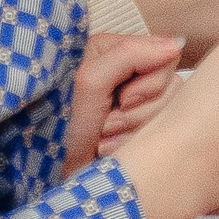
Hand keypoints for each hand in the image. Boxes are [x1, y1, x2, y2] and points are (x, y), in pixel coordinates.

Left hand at [63, 31, 182, 175]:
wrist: (44, 174)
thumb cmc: (57, 126)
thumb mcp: (90, 82)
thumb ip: (131, 55)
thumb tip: (175, 45)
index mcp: (112, 52)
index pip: (163, 54)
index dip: (150, 81)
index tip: (125, 99)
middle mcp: (124, 74)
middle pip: (169, 85)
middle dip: (139, 111)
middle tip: (107, 122)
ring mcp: (131, 105)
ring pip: (166, 111)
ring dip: (133, 130)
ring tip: (103, 139)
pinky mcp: (134, 131)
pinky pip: (158, 133)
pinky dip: (132, 143)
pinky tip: (109, 149)